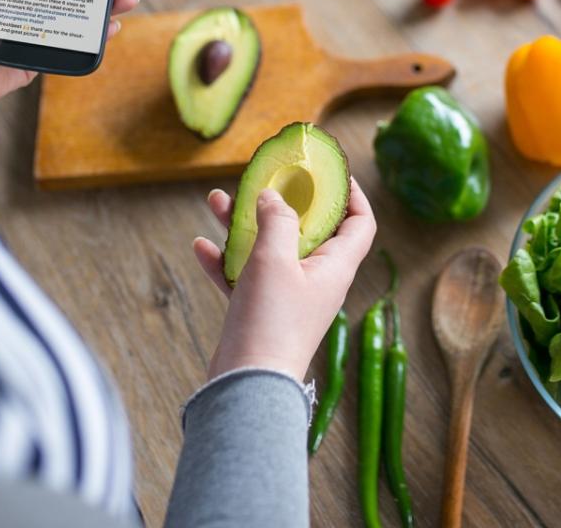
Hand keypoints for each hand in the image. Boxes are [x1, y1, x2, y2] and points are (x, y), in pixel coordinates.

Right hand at [193, 179, 376, 380]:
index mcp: (335, 267)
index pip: (359, 224)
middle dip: (280, 202)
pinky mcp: (260, 313)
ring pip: (269, 250)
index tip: (333, 173)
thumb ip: (277, 219)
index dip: (352, 195)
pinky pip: (244, 278)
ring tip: (215, 202)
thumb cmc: (271, 321)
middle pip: (306, 230)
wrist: (247, 386)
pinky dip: (224, 261)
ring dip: (244, 226)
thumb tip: (275, 196)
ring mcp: (288, 298)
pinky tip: (200, 246)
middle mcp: (316, 281)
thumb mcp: (275, 259)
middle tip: (262, 180)